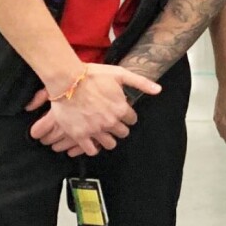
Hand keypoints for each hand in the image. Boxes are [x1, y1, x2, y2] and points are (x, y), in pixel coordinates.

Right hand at [27, 64, 161, 155]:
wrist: (67, 80)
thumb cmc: (93, 75)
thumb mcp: (120, 74)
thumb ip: (141, 83)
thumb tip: (158, 90)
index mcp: (121, 108)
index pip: (132, 120)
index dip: (128, 116)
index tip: (122, 113)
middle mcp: (110, 122)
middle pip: (122, 133)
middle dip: (119, 128)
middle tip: (112, 122)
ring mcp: (95, 130)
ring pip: (109, 144)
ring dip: (108, 139)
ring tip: (103, 133)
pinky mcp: (79, 135)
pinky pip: (90, 150)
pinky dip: (92, 148)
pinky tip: (92, 142)